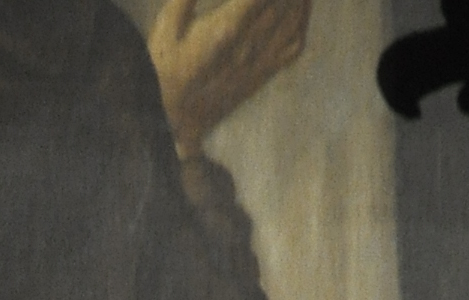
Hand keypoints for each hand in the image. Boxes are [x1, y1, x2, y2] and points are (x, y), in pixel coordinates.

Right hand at [147, 0, 310, 153]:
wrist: (173, 120)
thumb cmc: (166, 70)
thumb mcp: (168, 26)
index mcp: (226, 29)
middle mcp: (249, 45)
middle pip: (282, 1)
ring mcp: (259, 61)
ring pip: (293, 17)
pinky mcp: (263, 73)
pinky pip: (295, 42)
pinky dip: (303, 18)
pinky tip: (302, 5)